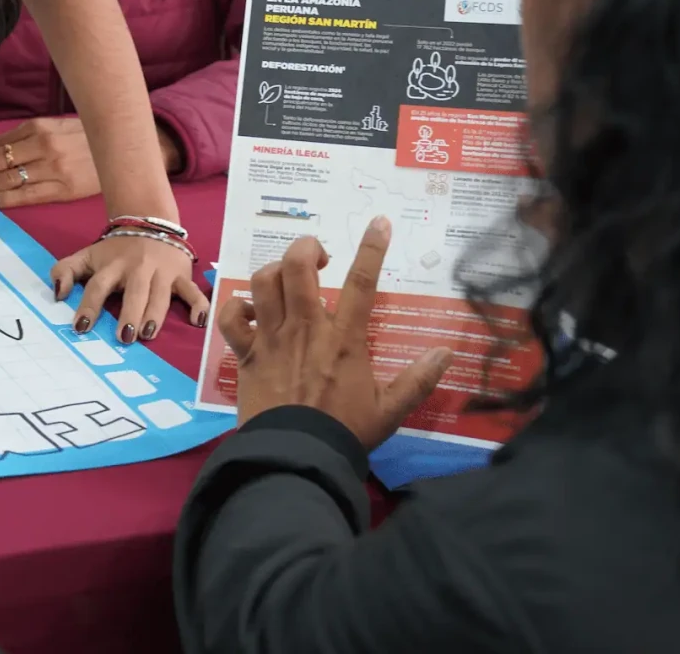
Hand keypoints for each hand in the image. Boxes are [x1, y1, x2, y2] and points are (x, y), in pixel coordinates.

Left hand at [0, 117, 97, 207]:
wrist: (125, 148)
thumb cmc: (83, 140)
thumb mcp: (52, 129)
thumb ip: (20, 140)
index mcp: (36, 128)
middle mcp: (42, 145)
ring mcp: (54, 166)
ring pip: (6, 178)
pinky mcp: (66, 187)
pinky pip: (31, 193)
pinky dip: (8, 196)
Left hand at [50, 233, 209, 343]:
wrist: (148, 222)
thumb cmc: (114, 251)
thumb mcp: (87, 256)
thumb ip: (65, 270)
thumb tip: (57, 295)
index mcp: (112, 265)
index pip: (98, 286)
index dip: (89, 306)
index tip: (82, 327)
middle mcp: (138, 268)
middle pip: (134, 292)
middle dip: (129, 313)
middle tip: (125, 337)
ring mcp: (162, 271)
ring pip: (160, 294)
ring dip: (155, 314)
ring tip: (148, 334)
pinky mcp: (181, 274)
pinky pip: (192, 291)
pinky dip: (198, 305)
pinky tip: (198, 322)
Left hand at [220, 220, 451, 449]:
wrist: (298, 456)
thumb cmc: (345, 432)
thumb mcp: (390, 410)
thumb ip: (418, 379)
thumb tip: (447, 352)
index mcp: (344, 338)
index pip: (362, 282)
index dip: (371, 248)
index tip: (379, 223)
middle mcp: (306, 328)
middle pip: (298, 266)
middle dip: (307, 248)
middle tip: (319, 257)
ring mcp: (273, 338)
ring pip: (264, 282)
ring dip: (274, 271)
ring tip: (287, 280)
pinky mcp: (247, 353)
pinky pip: (232, 317)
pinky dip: (237, 307)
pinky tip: (251, 312)